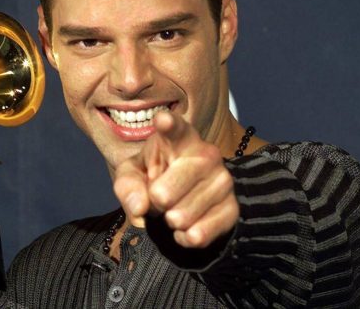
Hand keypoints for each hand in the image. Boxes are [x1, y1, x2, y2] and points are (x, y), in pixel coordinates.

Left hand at [113, 111, 238, 247]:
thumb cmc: (156, 178)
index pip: (175, 129)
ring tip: (175, 207)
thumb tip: (140, 208)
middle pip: (163, 194)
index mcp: (179, 138)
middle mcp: (206, 154)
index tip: (162, 120)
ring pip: (179, 218)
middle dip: (153, 203)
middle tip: (160, 197)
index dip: (168, 125)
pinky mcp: (232, 208)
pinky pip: (197, 235)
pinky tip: (187, 226)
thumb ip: (127, 187)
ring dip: (170, 220)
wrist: (190, 198)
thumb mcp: (132, 176)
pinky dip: (184, 237)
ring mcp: (223, 181)